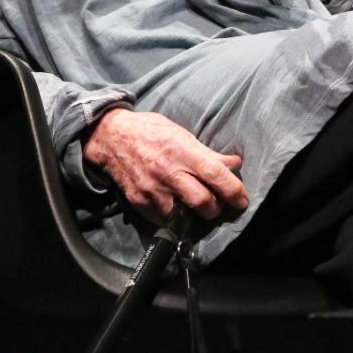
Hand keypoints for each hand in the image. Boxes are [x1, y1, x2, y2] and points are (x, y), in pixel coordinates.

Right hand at [82, 108, 248, 224]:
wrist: (111, 137)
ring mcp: (152, 190)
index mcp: (181, 151)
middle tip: (217, 203)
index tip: (241, 199)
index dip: (233, 190)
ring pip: (184, 217)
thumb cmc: (151, 131)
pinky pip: (164, 220)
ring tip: (193, 204)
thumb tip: (234, 163)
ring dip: (193, 214)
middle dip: (216, 207)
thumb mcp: (181, 134)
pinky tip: (174, 206)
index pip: (214, 174)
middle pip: (203, 202)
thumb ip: (207, 153)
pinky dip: (173, 217)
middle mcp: (168, 172)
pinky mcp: (140, 203)